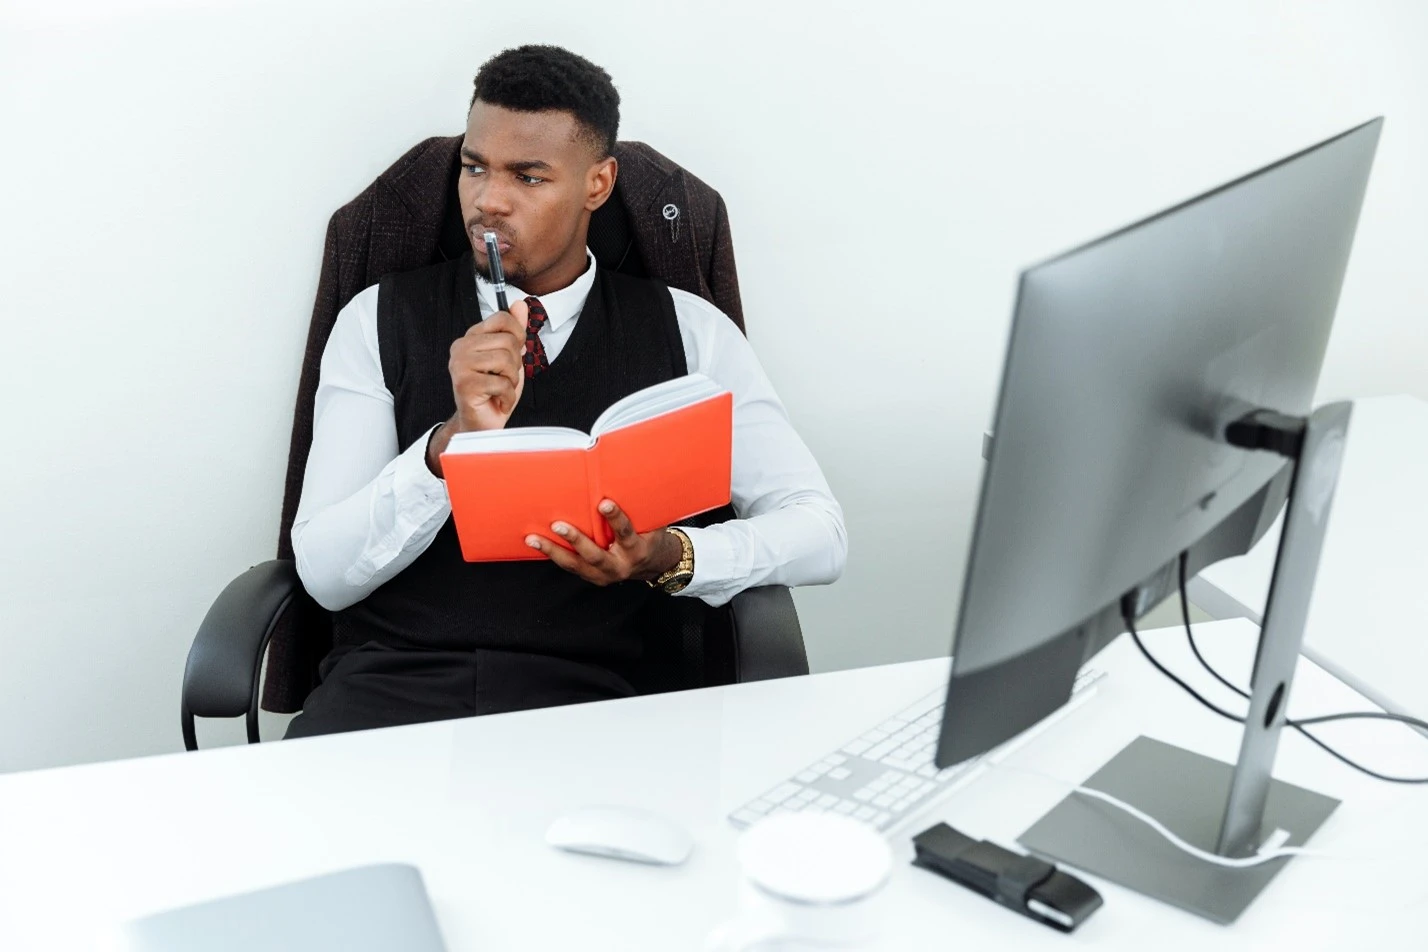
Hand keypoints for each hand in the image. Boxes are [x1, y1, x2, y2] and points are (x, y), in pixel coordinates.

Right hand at [425, 300, 528, 475]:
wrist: (481, 424)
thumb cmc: (494, 392)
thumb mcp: (510, 358)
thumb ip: (514, 331)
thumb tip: (520, 304)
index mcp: (471, 338)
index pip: (503, 319)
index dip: (517, 336)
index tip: (514, 353)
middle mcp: (461, 348)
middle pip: (508, 341)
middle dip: (515, 364)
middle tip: (503, 379)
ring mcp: (460, 365)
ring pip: (506, 360)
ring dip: (511, 381)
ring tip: (500, 389)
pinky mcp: (465, 384)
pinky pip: (502, 383)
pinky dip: (507, 396)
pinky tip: (497, 401)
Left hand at [525, 500, 682, 585]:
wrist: (653, 563)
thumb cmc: (649, 535)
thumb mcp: (651, 522)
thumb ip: (639, 507)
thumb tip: (626, 474)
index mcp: (637, 549)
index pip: (626, 533)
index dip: (616, 519)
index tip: (605, 503)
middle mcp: (620, 566)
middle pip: (595, 555)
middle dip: (576, 540)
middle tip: (558, 525)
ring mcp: (604, 575)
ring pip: (576, 565)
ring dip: (553, 551)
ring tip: (533, 539)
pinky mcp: (592, 577)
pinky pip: (570, 567)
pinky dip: (554, 555)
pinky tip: (537, 544)